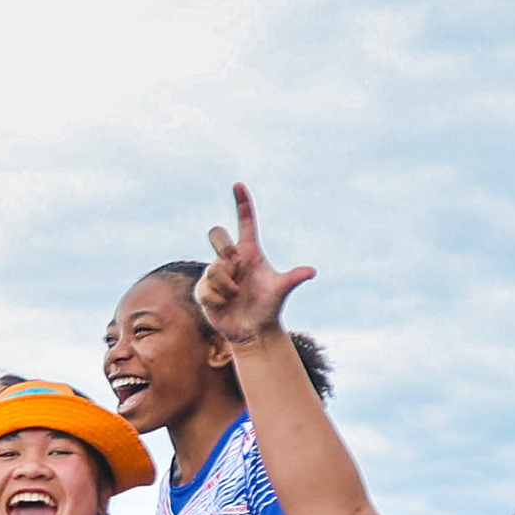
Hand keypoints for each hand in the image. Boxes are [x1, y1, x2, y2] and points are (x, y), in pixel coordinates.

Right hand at [197, 184, 313, 344]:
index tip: (238, 184)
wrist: (252, 331)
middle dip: (223, 247)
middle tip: (236, 266)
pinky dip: (218, 299)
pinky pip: (206, 287)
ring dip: (228, 286)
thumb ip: (293, 278)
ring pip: (214, 269)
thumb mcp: (281, 291)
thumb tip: (311, 271)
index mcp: (250, 252)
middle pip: (217, 235)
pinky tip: (225, 305)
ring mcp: (215, 272)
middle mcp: (231, 258)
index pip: (246, 222)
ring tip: (236, 296)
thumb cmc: (269, 307)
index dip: (242, 203)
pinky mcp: (203, 289)